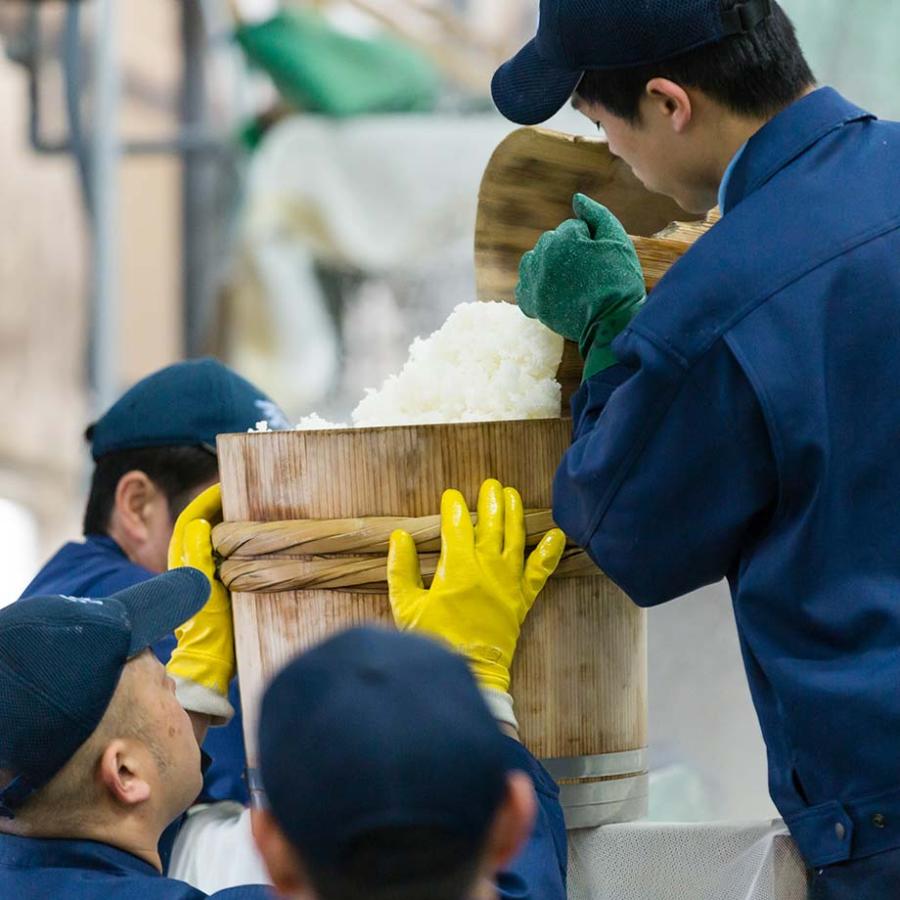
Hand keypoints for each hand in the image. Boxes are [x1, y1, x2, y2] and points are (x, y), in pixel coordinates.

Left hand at [166, 484, 234, 722]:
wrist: (214, 661)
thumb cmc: (207, 627)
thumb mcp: (203, 590)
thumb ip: (198, 558)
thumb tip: (200, 524)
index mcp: (184, 560)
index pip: (192, 519)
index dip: (207, 500)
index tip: (226, 484)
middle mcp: (194, 563)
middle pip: (206, 523)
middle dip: (222, 505)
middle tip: (247, 490)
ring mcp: (208, 574)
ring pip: (219, 537)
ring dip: (234, 520)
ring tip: (256, 506)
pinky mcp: (222, 584)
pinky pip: (231, 552)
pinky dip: (242, 539)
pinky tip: (260, 536)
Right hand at [387, 479, 565, 693]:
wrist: (468, 672)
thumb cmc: (434, 641)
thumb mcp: (406, 606)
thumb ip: (401, 569)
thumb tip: (400, 537)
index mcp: (458, 567)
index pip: (456, 525)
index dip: (453, 507)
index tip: (451, 496)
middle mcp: (487, 568)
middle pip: (490, 524)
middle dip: (489, 501)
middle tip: (490, 485)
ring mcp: (508, 582)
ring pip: (514, 538)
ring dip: (514, 513)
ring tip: (513, 494)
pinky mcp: (523, 599)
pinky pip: (541, 571)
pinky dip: (550, 552)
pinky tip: (558, 534)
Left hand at [516, 193, 645, 378]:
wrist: (612, 323)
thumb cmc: (620, 280)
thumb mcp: (617, 240)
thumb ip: (597, 215)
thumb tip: (576, 199)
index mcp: (561, 238)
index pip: (572, 228)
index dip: (590, 241)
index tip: (600, 259)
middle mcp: (541, 257)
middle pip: (552, 243)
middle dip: (568, 252)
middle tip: (589, 272)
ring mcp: (533, 282)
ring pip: (534, 261)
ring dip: (548, 265)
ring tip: (570, 280)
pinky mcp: (532, 304)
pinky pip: (524, 286)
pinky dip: (535, 285)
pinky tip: (552, 290)